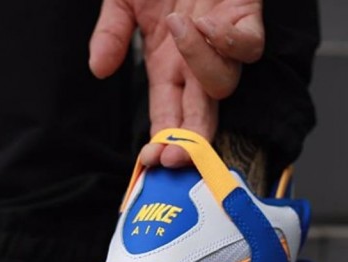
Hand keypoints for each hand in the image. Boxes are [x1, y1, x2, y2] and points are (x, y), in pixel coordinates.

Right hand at [89, 0, 263, 166]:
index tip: (151, 160)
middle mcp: (194, 63)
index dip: (163, 141)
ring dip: (199, 64)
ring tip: (176, 25)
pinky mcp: (245, 16)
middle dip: (189, 142)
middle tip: (174, 157)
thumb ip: (110, 34)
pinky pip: (248, 46)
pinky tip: (204, 23)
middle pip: (200, 116)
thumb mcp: (122, 0)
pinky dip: (228, 41)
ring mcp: (220, 42)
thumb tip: (98, 70)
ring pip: (223, 83)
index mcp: (165, 66)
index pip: (167, 116)